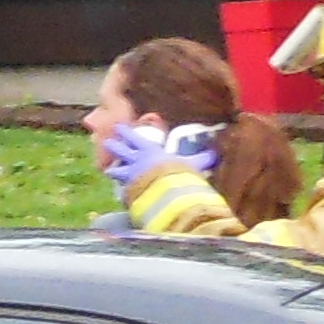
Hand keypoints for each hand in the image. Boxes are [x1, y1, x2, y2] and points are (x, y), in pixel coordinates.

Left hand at [98, 116, 217, 198]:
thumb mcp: (192, 164)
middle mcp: (136, 161)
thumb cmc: (178, 173)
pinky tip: (120, 195)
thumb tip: (216, 154)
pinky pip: (123, 191)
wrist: (166, 192)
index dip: (126, 132)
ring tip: (108, 171)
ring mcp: (129, 177)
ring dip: (114, 170)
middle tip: (106, 142)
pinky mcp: (128, 192)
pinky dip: (122, 192)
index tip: (118, 128)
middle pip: (121, 151)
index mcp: (149, 150)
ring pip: (117, 171)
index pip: (134, 138)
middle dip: (114, 146)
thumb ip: (202, 159)